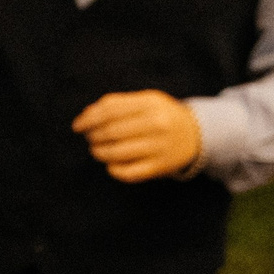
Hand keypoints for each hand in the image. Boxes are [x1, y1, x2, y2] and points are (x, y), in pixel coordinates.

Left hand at [72, 89, 202, 182]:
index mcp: (151, 103)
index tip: (77, 126)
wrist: (196, 134)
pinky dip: (113, 169)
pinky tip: (110, 164)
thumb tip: (86, 114)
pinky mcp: (159, 167)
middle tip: (89, 138)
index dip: (88, 119)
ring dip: (99, 152)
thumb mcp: (146, 101)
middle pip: (111, 131)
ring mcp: (159, 146)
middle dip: (93, 136)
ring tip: (96, 150)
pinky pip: (128, 172)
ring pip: (117, 153)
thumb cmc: (161, 116)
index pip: (110, 110)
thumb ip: (117, 103)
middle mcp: (156, 124)